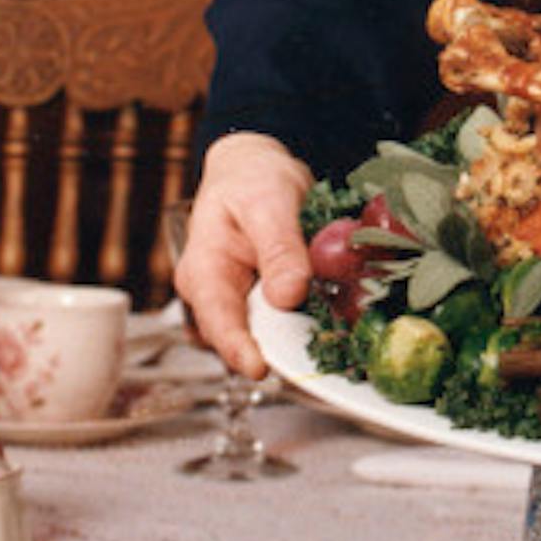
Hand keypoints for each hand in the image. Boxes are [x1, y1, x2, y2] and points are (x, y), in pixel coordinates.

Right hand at [174, 132, 314, 378]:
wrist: (258, 172)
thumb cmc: (252, 180)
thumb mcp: (268, 201)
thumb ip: (278, 247)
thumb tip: (288, 295)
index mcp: (203, 270)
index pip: (216, 321)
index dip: (237, 349)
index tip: (260, 368)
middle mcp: (217, 296)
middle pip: (244, 338)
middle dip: (280, 350)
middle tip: (320, 352)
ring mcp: (242, 303)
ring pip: (270, 335)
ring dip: (301, 338)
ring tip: (335, 328)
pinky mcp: (268, 305)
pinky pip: (289, 323)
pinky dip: (311, 323)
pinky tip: (337, 314)